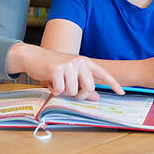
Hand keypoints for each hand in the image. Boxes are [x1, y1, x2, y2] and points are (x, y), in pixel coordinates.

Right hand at [9, 44, 123, 99]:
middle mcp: (79, 62)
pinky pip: (59, 90)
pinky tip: (49, 81)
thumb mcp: (69, 75)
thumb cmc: (51, 66)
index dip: (113, 84)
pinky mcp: (57, 70)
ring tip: (56, 82)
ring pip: (72, 91)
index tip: (121, 93)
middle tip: (67, 90)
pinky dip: (53, 90)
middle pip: (88, 88)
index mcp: (84, 62)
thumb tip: (95, 97)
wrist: (32, 56)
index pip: (102, 74)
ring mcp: (68, 65)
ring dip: (62, 91)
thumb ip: (82, 85)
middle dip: (78, 94)